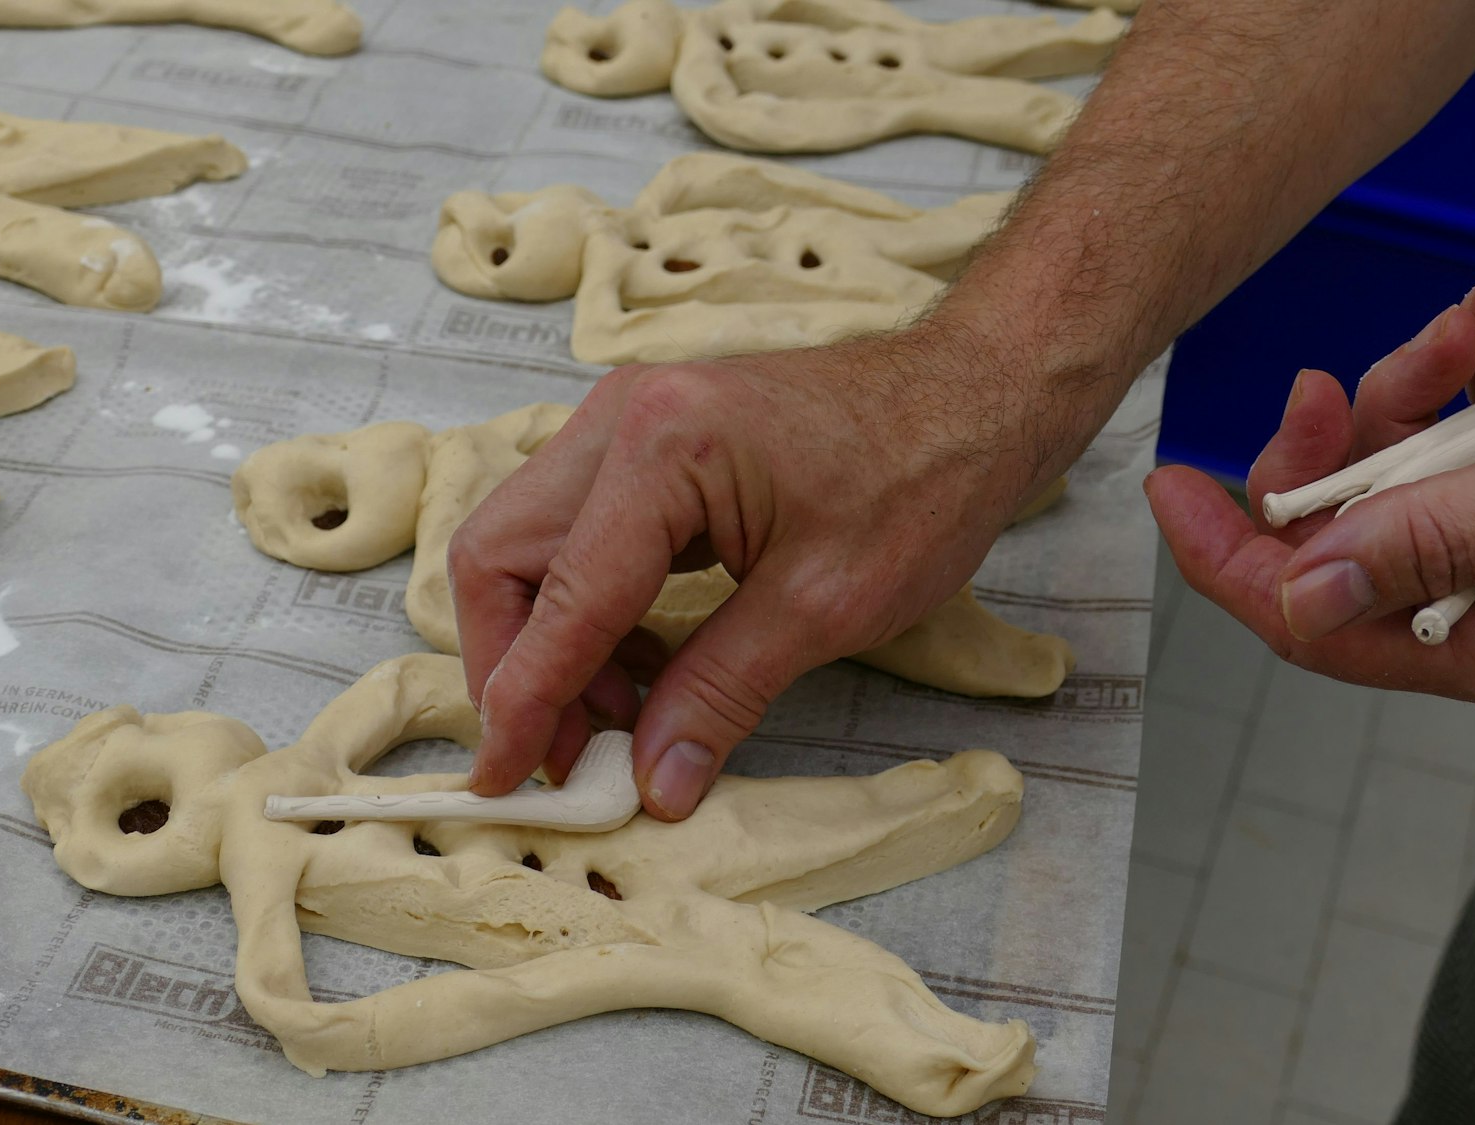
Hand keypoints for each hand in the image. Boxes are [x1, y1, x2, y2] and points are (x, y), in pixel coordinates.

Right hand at [449, 329, 1062, 818]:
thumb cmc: (921, 480)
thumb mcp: (825, 606)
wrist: (974, 400)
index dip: (524, 701)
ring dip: (551, 644)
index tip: (503, 780)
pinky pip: (576, 536)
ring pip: (528, 547)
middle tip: (565, 757)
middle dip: (517, 668)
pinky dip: (587, 611)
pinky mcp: (647, 443)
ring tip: (621, 723)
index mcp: (664, 445)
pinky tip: (643, 669)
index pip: (560, 597)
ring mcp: (627, 422)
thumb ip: (722, 694)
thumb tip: (654, 782)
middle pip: (500, 556)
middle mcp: (622, 418)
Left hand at [1148, 256, 1474, 715]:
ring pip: (1406, 459)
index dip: (1234, 556)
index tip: (1172, 488)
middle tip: (1344, 378)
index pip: (1319, 621)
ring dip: (1424, 377)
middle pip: (1350, 531)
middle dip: (1345, 440)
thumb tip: (1305, 586)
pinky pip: (1472, 414)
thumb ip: (1433, 543)